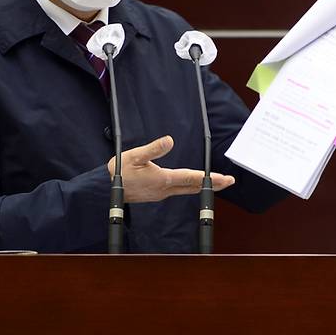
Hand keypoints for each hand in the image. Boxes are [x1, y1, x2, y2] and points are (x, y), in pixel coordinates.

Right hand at [108, 135, 234, 203]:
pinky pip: (180, 190)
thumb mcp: (134, 156)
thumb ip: (153, 149)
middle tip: (230, 181)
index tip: (225, 179)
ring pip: (188, 190)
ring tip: (218, 183)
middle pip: (195, 187)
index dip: (210, 178)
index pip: (192, 178)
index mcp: (163, 179)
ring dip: (204, 186)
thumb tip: (169, 140)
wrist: (106, 190)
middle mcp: (166, 189)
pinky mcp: (159, 194)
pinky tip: (195, 184)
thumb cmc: (119, 172)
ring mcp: (163, 193)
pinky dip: (192, 187)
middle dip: (213, 184)